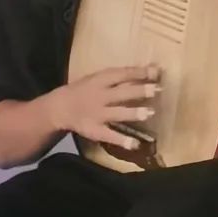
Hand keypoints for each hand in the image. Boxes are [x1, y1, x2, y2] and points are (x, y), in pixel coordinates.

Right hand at [45, 65, 160, 150]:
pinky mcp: (95, 130)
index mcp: (100, 79)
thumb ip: (118, 77)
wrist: (60, 107)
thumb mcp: (97, 78)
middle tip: (158, 90)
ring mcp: (97, 114)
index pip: (122, 74)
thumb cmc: (84, 89)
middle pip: (122, 93)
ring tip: (150, 113)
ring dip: (133, 113)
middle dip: (140, 91)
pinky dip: (122, 140)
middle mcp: (99, 96)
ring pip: (117, 113)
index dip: (139, 73)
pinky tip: (135, 144)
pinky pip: (109, 135)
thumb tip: (146, 72)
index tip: (156, 72)